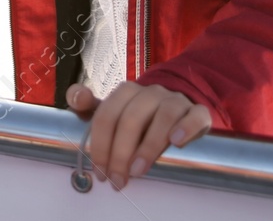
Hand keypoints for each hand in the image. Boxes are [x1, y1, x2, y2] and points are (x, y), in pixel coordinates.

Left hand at [67, 82, 210, 188]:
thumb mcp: (116, 113)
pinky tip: (177, 142)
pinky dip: (186, 128)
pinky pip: (195, 115)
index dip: (101, 145)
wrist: (181, 109)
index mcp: (127, 92)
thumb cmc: (143, 117)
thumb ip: (91, 108)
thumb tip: (74, 96)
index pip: (107, 114)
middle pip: (132, 117)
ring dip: (149, 145)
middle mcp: (151, 92)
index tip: (100, 171)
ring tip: (139, 170)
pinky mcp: (198, 112)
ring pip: (164, 115)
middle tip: (117, 180)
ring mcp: (176, 100)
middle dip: (121, 153)